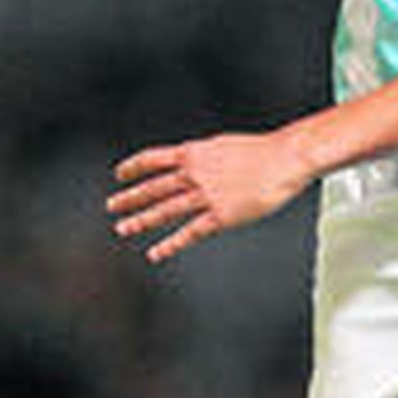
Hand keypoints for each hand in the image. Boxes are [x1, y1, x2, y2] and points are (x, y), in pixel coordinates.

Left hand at [108, 130, 311, 264]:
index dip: (134, 167)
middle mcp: (195, 174)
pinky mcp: (220, 216)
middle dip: (130, 197)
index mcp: (195, 152)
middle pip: (154, 187)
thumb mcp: (225, 145)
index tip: (120, 174)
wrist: (285, 159)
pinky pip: (189, 233)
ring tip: (124, 228)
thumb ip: (205, 157)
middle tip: (112, 206)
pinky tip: (156, 252)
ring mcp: (206, 196)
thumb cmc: (263, 150)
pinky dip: (170, 244)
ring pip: (165, 210)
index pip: (154, 158)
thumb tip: (191, 163)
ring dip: (142, 220)